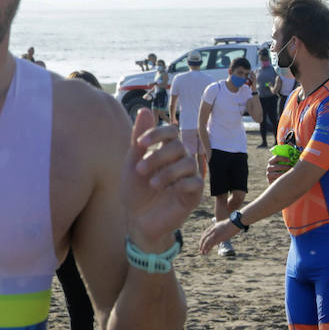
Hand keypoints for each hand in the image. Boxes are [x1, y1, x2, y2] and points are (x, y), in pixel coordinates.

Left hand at [121, 108, 200, 248]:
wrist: (137, 220)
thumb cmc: (135, 191)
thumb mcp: (132, 164)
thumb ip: (139, 140)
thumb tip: (145, 109)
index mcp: (166, 151)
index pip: (170, 131)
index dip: (157, 133)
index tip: (140, 144)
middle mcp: (180, 161)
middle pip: (178, 147)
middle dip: (157, 156)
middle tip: (139, 170)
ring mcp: (189, 176)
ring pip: (187, 163)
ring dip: (167, 171)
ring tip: (151, 183)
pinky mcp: (194, 194)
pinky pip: (195, 181)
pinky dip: (180, 183)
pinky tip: (167, 190)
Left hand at [199, 219, 238, 254]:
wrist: (234, 223)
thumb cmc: (229, 223)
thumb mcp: (220, 224)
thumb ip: (216, 229)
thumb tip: (216, 234)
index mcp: (212, 228)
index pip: (204, 234)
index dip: (202, 240)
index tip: (201, 244)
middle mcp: (212, 231)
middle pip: (204, 239)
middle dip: (201, 245)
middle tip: (200, 249)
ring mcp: (215, 235)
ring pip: (206, 242)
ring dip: (203, 248)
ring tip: (202, 253)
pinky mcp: (219, 238)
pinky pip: (211, 244)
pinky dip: (208, 248)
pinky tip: (206, 252)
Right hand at [266, 154, 292, 182]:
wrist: (279, 179)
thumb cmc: (285, 168)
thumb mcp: (285, 162)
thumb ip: (288, 157)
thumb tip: (294, 149)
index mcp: (272, 161)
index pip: (276, 157)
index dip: (284, 158)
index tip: (290, 160)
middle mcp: (269, 167)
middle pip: (277, 166)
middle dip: (285, 167)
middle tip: (292, 168)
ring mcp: (268, 174)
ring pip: (277, 174)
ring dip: (284, 173)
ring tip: (290, 174)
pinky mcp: (270, 180)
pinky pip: (276, 180)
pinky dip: (282, 179)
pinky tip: (287, 178)